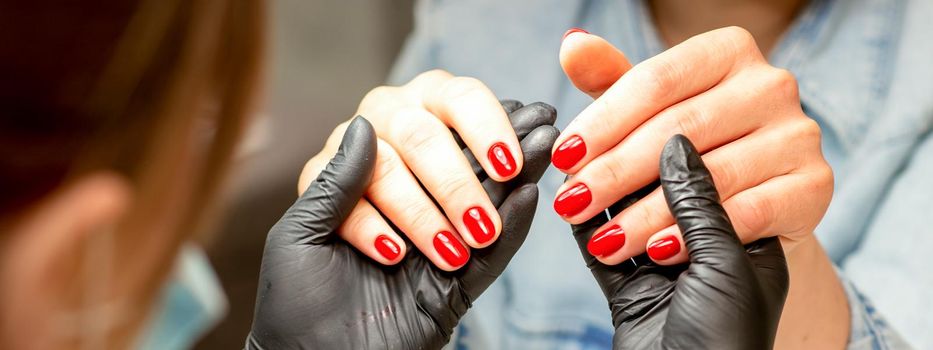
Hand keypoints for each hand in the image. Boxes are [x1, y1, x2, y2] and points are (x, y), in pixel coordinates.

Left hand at [246, 117, 544, 348]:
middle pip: (451, 170)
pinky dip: (512, 225)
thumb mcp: (300, 236)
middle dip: (480, 158)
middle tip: (527, 128)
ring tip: (544, 140)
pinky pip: (489, 258)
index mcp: (361, 191)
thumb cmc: (293, 307)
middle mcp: (403, 211)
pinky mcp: (453, 289)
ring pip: (479, 204)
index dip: (434, 142)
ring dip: (514, 172)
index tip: (448, 136)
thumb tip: (366, 125)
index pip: (402, 149)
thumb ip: (336, 181)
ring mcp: (434, 249)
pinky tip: (529, 194)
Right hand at [299, 71, 556, 269]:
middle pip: (422, 134)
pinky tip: (394, 253)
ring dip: (421, 214)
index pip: (463, 98)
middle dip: (457, 185)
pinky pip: (337, 193)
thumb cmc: (427, 273)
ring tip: (449, 253)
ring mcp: (346, 147)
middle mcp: (390, 117)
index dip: (490, 128)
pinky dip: (371, 227)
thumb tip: (541, 148)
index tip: (512, 167)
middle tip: (482, 230)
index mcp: (436, 111)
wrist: (359, 331)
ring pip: (384, 164)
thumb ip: (503, 194)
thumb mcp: (473, 241)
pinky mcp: (310, 181)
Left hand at [554, 27, 832, 265]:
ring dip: (647, 214)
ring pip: (708, 176)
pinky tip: (656, 253)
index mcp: (729, 50)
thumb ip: (611, 79)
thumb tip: (572, 45)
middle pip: (677, 128)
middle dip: (615, 172)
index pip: (654, 82)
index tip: (562, 157)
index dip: (602, 121)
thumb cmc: (691, 145)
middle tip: (571, 204)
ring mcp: (799, 133)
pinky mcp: (815, 184)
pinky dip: (696, 235)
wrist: (757, 202)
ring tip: (605, 239)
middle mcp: (772, 83)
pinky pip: (747, 212)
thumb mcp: (649, 110)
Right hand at [571, 135, 788, 348]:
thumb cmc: (727, 343)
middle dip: (629, 161)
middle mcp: (706, 249)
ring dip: (601, 189)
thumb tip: (675, 138)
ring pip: (627, 215)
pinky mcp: (629, 293)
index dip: (679, 141)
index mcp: (748, 238)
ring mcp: (665, 270)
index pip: (712, 173)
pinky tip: (568, 194)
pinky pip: (601, 249)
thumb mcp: (723, 263)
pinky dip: (585, 224)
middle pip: (664, 190)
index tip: (650, 107)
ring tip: (575, 153)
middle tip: (598, 128)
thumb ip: (698, 200)